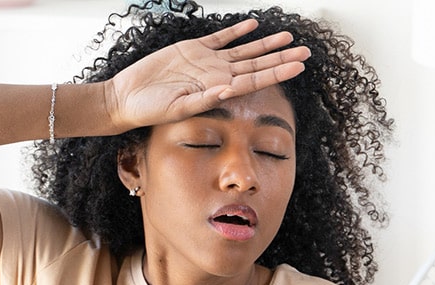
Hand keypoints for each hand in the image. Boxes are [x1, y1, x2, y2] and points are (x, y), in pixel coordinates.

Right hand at [106, 19, 310, 130]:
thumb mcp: (178, 107)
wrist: (128, 98)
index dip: (279, 72)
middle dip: (282, 58)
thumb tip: (229, 90)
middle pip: (258, 64)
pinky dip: (237, 32)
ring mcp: (207, 62)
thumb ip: (204, 99)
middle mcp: (218, 75)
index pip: (256, 80)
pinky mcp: (193, 49)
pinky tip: (253, 26)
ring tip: (288, 37)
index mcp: (218, 90)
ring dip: (266, 44)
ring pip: (244, 50)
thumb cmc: (150, 109)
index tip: (299, 66)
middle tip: (306, 52)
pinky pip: (220, 38)